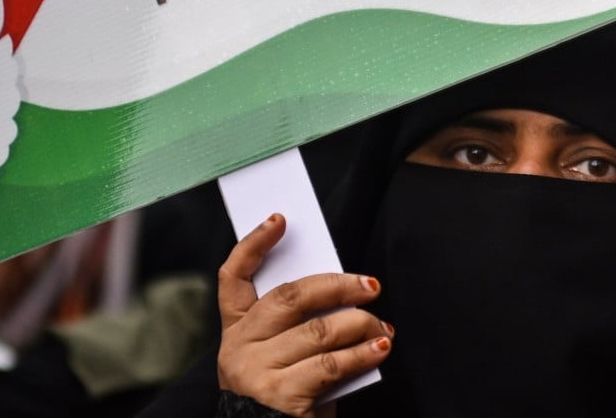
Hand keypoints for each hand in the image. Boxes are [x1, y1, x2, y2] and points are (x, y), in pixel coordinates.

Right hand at [217, 213, 393, 417]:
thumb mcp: (283, 357)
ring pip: (319, 330)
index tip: (279, 220)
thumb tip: (345, 297)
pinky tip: (380, 347)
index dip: (254, 244)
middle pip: (291, 297)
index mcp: (237, 331)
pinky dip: (363, 353)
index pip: (233, 277)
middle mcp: (240, 347)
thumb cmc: (287, 396)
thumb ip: (300, 326)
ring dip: (361, 324)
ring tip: (382, 327)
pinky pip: (332, 363)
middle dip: (338, 285)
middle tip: (371, 286)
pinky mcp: (281, 396)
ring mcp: (256, 371)